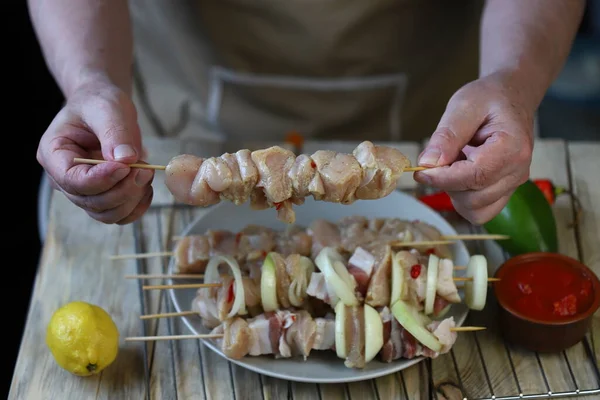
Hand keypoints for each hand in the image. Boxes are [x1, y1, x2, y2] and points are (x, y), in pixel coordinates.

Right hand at [36, 78, 153, 223]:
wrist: (105, 108)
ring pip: (107, 214)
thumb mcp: (107, 108)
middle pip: (92, 202)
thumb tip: (126, 159)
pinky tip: (147, 187)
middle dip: (123, 189)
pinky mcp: (104, 196)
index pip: (73, 181)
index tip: (126, 166)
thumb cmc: (99, 103)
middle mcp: (64, 179)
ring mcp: (84, 191)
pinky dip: (138, 206)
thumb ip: (114, 132)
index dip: (102, 179)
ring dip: (132, 199)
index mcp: (54, 155)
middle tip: (145, 168)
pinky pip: (120, 215)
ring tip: (146, 172)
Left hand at [414, 71, 533, 224]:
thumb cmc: (489, 98)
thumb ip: (446, 136)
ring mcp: (513, 184)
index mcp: (513, 148)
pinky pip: (480, 210)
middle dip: (447, 183)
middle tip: (439, 159)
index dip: (442, 178)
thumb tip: (427, 164)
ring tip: (454, 164)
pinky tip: (460, 175)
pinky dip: (463, 198)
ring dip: (455, 193)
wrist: (510, 97)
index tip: (419, 171)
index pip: (474, 176)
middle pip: (473, 198)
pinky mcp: (504, 191)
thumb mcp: (464, 105)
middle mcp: (518, 172)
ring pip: (475, 210)